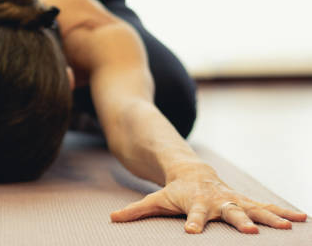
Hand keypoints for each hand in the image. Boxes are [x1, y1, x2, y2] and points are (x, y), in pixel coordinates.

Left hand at [110, 171, 306, 233]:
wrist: (193, 173)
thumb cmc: (173, 191)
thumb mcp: (155, 200)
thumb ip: (135, 210)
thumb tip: (112, 219)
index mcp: (195, 204)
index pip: (193, 215)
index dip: (193, 222)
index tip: (192, 232)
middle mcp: (217, 201)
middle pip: (229, 212)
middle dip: (240, 221)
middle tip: (250, 233)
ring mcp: (232, 200)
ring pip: (253, 208)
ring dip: (269, 217)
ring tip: (288, 227)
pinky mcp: (244, 201)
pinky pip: (265, 206)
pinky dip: (282, 211)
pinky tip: (302, 218)